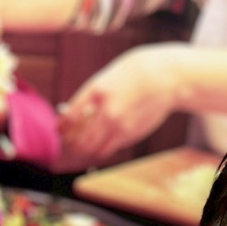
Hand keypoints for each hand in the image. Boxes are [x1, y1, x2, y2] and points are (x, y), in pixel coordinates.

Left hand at [58, 45, 180, 164]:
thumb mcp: (108, 77)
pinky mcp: (131, 135)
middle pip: (80, 140)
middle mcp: (107, 111)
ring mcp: (120, 126)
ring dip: (85, 152)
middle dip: (71, 145)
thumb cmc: (135, 73)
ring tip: (82, 148)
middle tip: (68, 143)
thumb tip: (72, 113)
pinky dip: (102, 149)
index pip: (71, 117)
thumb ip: (91, 96)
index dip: (62, 127)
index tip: (59, 129)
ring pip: (94, 150)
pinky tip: (100, 143)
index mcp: (97, 91)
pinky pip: (110, 149)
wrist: (167, 77)